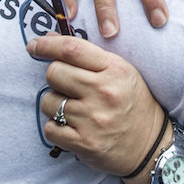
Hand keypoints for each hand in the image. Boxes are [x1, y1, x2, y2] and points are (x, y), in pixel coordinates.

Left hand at [30, 34, 167, 180]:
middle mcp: (104, 92)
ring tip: (75, 111)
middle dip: (55, 78)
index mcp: (115, 70)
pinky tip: (73, 128)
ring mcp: (93, 119)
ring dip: (55, 105)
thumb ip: (87, 56)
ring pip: (48, 101)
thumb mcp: (120, 72)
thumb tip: (50, 38)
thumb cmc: (132, 103)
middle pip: (54, 73)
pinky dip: (57, 128)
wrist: (150, 145)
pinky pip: (50, 128)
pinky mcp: (84, 143)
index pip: (71, 49)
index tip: (33, 46)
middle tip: (68, 87)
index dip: (46, 45)